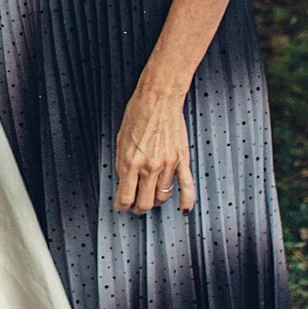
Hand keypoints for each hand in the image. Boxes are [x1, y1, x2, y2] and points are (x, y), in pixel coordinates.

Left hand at [113, 79, 195, 213]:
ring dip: (155, 201)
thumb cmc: (138, 114)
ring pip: (162, 197)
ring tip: (151, 199)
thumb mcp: (120, 141)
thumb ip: (122, 164)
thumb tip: (125, 183)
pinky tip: (183, 209)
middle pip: (144, 203)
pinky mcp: (181, 160)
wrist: (159, 99)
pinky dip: (186, 201)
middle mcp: (149, 167)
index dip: (121, 206)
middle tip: (135, 207)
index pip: (125, 197)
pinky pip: (187, 186)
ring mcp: (167, 165)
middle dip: (137, 209)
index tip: (121, 206)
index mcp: (130, 162)